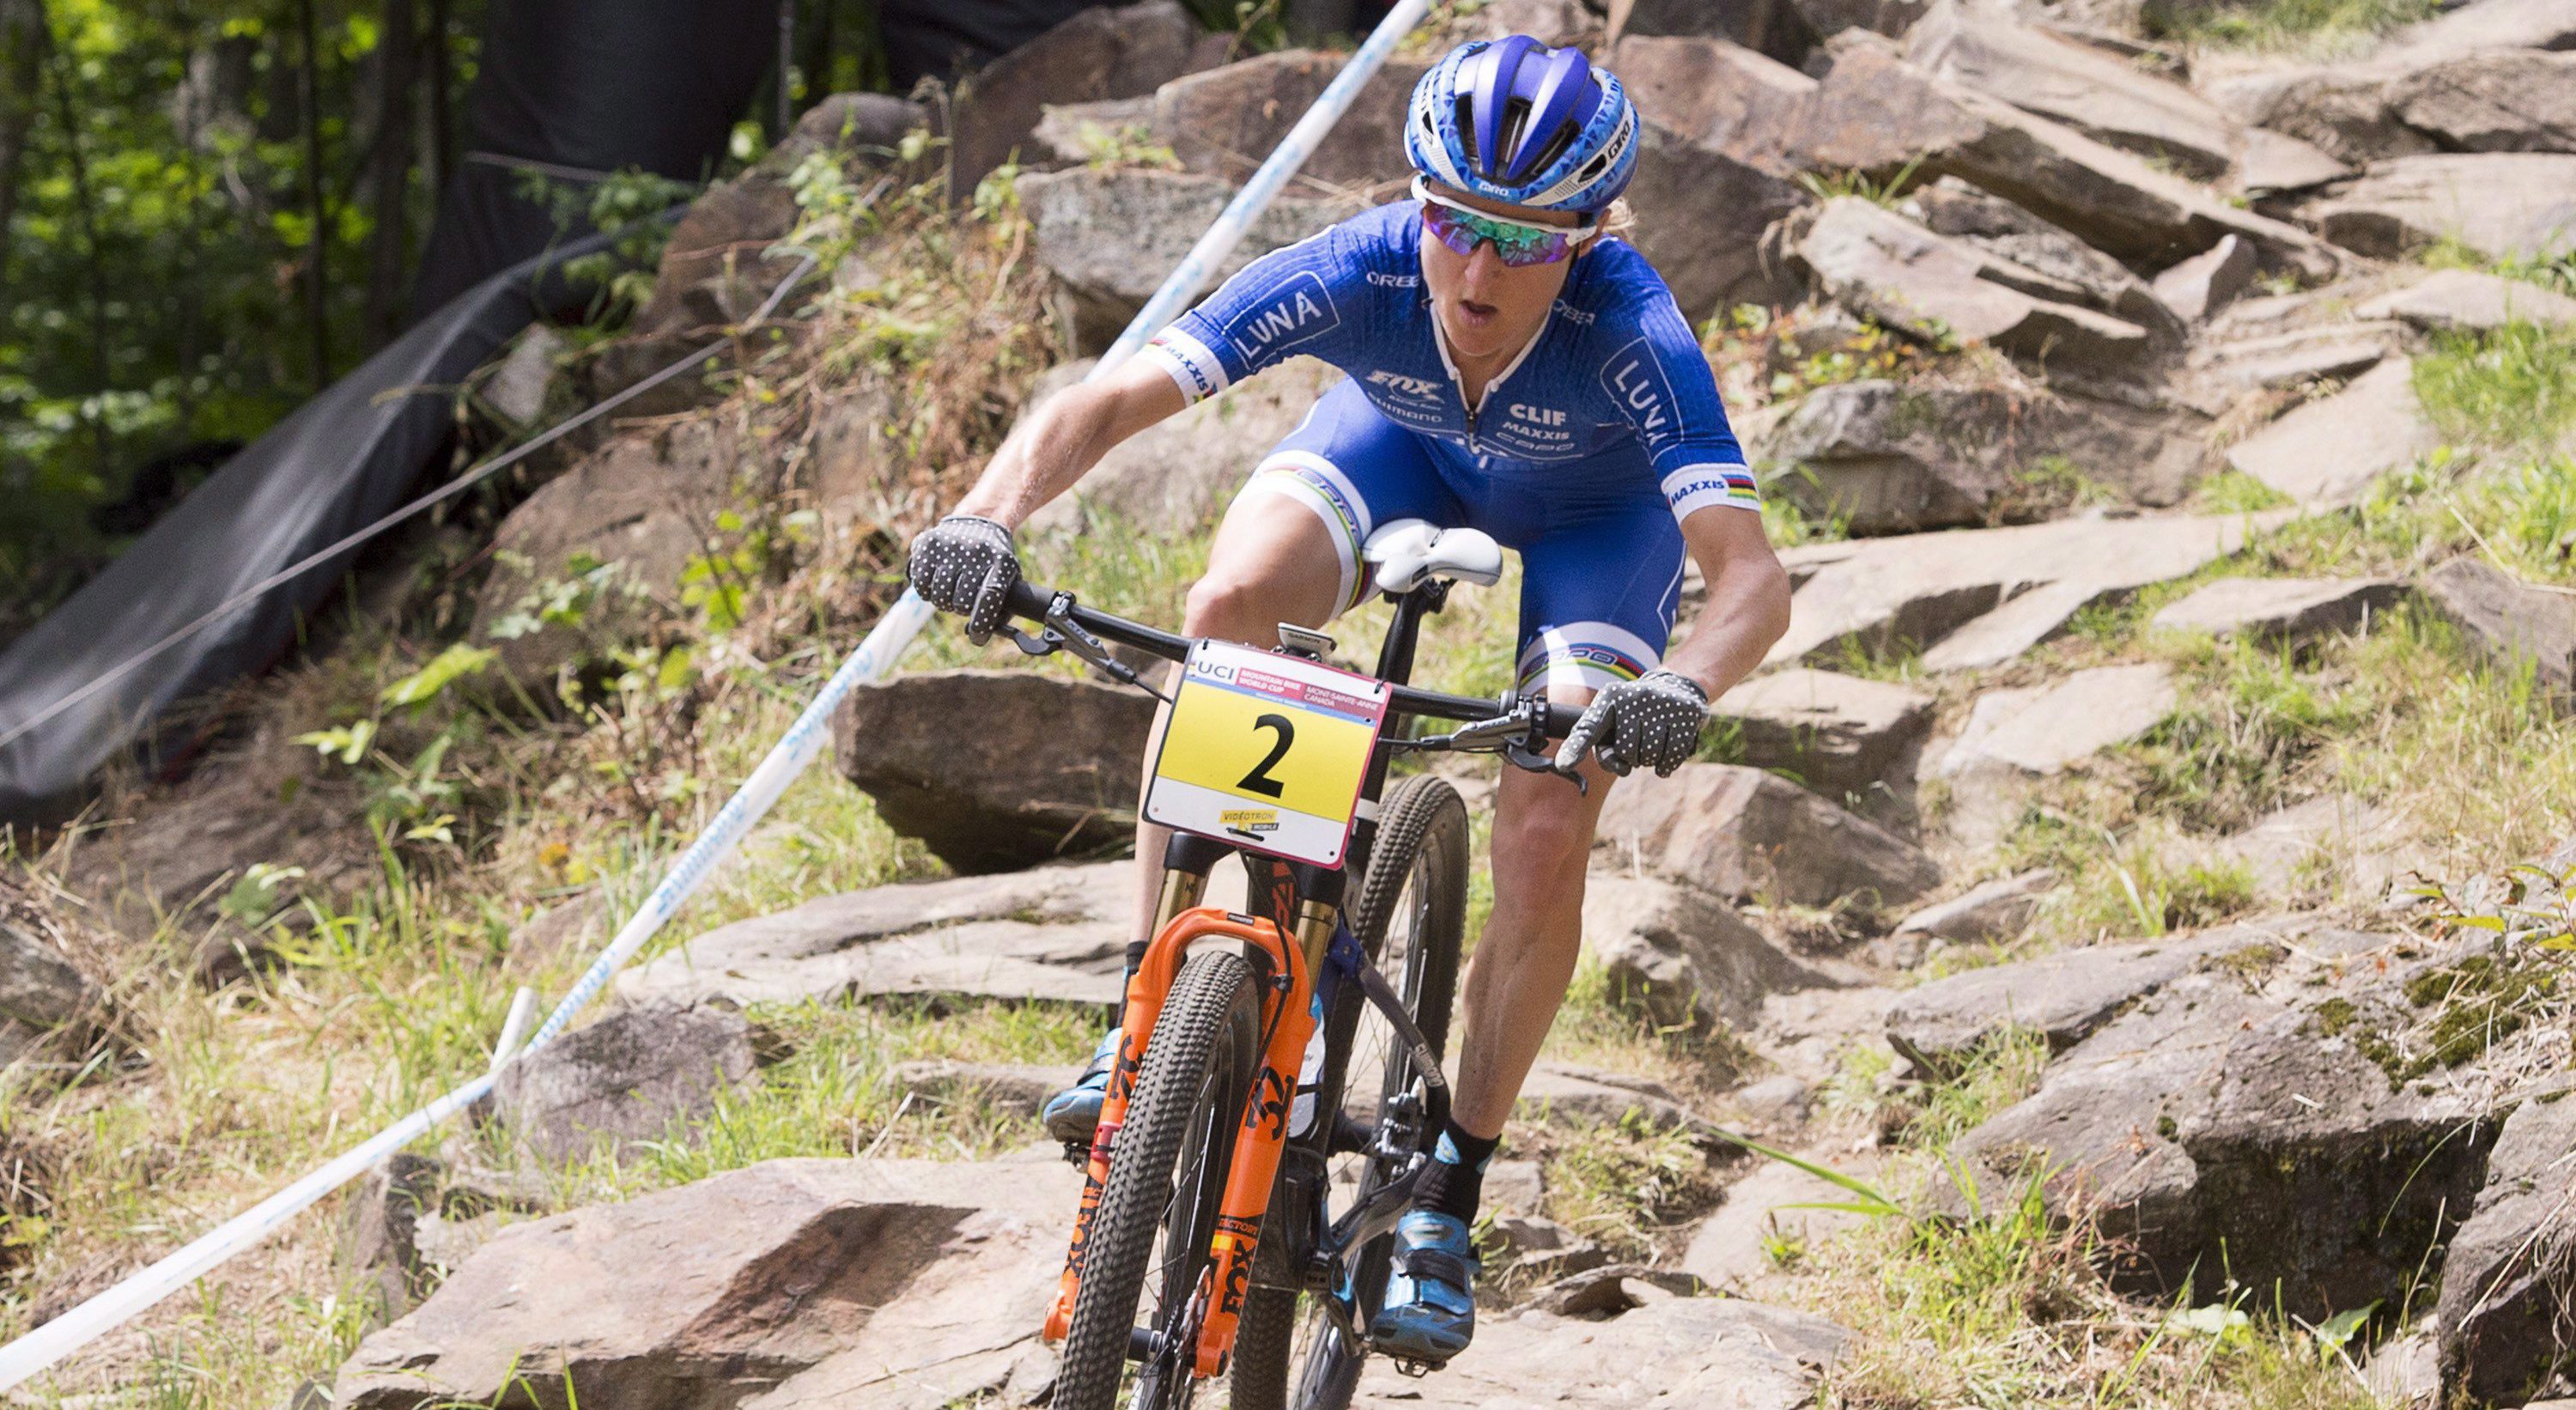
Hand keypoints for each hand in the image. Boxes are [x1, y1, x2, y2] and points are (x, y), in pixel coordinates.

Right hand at [907, 514, 1020, 641]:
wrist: (979, 522)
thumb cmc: (993, 564)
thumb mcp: (1008, 581)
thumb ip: (1001, 612)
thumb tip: (974, 635)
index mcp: (1002, 562)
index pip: (990, 597)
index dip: (981, 623)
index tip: (976, 636)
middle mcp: (976, 551)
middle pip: (961, 602)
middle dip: (960, 609)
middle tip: (962, 600)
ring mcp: (950, 546)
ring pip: (939, 596)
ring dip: (943, 601)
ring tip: (950, 590)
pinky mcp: (927, 544)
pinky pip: (921, 584)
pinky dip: (926, 591)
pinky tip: (935, 583)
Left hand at [1557, 669, 1708, 777]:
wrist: (1676, 687)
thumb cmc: (1635, 714)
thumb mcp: (1613, 723)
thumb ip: (1605, 750)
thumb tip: (1620, 769)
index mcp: (1609, 697)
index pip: (1589, 727)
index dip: (1576, 748)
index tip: (1562, 765)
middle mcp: (1634, 696)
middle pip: (1626, 751)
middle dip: (1632, 756)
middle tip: (1639, 742)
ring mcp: (1661, 703)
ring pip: (1650, 755)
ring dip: (1650, 760)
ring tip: (1652, 743)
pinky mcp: (1686, 713)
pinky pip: (1672, 757)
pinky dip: (1666, 765)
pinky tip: (1665, 755)